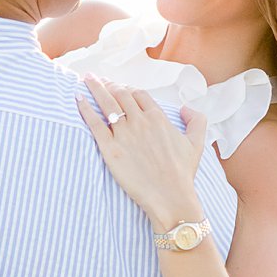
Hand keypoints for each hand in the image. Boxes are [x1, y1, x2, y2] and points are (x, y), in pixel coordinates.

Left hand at [77, 79, 208, 229]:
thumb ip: (196, 120)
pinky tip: (78, 98)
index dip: (128, 89)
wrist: (170, 196)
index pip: (139, 94)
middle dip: (109, 84)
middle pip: (121, 94)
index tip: (120, 88)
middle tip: (99, 80)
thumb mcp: (197, 143)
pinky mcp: (110, 149)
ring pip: (107, 103)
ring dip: (96, 88)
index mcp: (158, 117)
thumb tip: (185, 107)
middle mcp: (140, 122)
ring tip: (87, 80)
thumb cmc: (183, 173)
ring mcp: (124, 135)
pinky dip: (85, 109)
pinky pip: (95, 124)